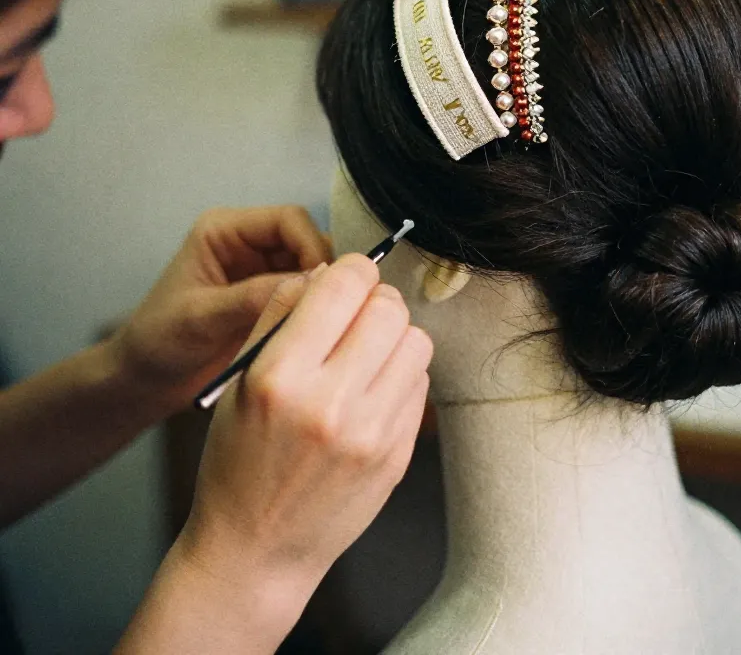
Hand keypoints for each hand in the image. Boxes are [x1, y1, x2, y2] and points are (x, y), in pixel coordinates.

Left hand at [110, 206, 332, 416]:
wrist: (145, 382)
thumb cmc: (158, 342)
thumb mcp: (202, 317)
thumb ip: (254, 297)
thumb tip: (311, 284)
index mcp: (225, 230)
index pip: (288, 219)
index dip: (311, 246)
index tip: (322, 285)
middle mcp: (249, 244)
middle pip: (308, 241)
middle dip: (322, 271)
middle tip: (331, 308)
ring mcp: (264, 273)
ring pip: (314, 269)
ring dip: (321, 293)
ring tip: (326, 323)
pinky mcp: (273, 300)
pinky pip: (308, 296)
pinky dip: (316, 311)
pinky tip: (316, 333)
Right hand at [178, 256, 431, 618]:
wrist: (256, 551)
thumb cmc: (238, 461)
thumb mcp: (239, 381)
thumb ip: (279, 315)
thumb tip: (326, 270)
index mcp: (280, 377)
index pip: (343, 285)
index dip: (351, 269)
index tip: (348, 277)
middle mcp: (331, 404)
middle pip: (389, 308)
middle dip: (375, 300)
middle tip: (358, 314)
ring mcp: (371, 433)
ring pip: (416, 341)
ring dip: (394, 336)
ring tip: (366, 354)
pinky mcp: (398, 455)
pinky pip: (421, 384)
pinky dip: (402, 375)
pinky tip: (373, 391)